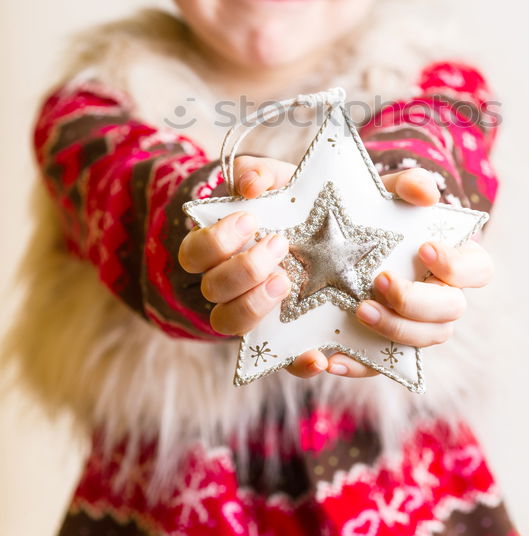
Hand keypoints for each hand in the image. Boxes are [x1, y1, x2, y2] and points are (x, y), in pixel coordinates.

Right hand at [178, 155, 325, 378]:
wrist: (327, 222)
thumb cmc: (289, 199)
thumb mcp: (276, 179)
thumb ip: (258, 173)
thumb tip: (250, 185)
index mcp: (217, 249)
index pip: (194, 254)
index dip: (216, 241)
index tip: (252, 219)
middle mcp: (226, 285)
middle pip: (212, 291)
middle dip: (242, 269)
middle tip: (279, 245)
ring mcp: (253, 312)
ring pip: (230, 324)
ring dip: (253, 306)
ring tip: (286, 282)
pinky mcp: (284, 337)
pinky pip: (281, 359)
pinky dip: (297, 362)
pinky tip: (318, 356)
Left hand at [325, 167, 494, 377]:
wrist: (336, 236)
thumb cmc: (377, 212)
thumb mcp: (389, 192)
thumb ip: (408, 185)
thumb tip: (425, 194)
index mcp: (455, 261)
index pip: (478, 270)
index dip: (457, 265)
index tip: (425, 248)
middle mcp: (442, 298)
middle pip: (450, 313)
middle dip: (418, 301)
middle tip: (380, 280)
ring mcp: (415, 326)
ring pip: (423, 342)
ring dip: (394, 330)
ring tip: (358, 309)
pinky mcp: (384, 347)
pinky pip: (379, 365)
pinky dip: (358, 365)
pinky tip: (332, 358)